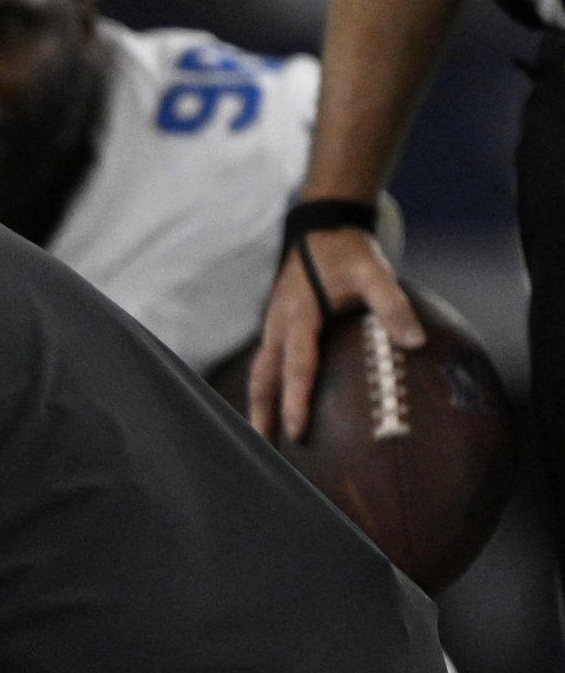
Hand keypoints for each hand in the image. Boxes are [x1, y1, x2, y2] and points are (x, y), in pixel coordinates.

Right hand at [247, 227, 420, 442]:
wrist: (323, 225)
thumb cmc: (348, 250)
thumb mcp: (375, 272)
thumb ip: (392, 307)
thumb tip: (414, 342)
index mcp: (300, 316)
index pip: (296, 367)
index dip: (295, 401)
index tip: (296, 431)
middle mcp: (279, 325)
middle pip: (264, 378)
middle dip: (262, 413)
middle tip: (263, 447)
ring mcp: (273, 325)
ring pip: (259, 372)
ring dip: (258, 403)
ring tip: (260, 432)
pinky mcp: (276, 324)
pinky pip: (265, 361)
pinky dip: (264, 385)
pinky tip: (270, 401)